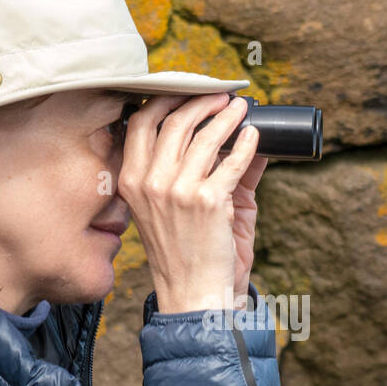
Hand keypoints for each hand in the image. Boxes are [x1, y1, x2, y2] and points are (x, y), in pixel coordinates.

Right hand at [117, 93, 261, 313]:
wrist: (193, 293)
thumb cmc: (185, 252)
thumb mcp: (171, 207)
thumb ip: (190, 169)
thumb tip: (219, 131)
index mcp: (132, 181)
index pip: (142, 124)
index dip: (166, 100)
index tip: (187, 92)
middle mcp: (150, 183)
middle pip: (175, 122)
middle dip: (202, 102)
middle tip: (221, 98)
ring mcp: (178, 191)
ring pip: (206, 136)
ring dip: (228, 117)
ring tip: (241, 109)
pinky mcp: (208, 202)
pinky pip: (233, 161)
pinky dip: (247, 144)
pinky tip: (254, 136)